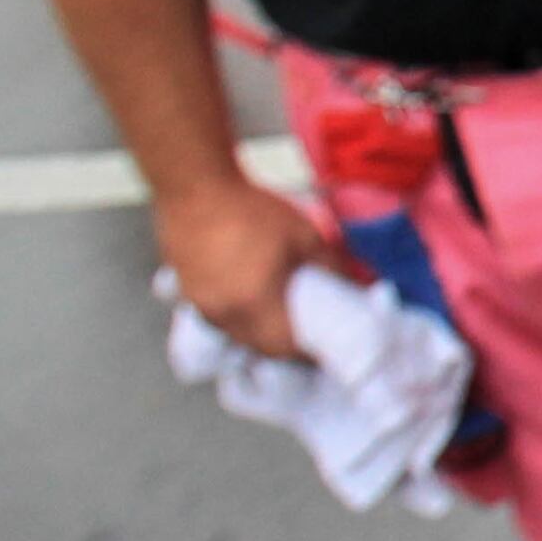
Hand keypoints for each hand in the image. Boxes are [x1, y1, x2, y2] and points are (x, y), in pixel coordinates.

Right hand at [155, 176, 358, 360]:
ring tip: (282, 323)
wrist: (196, 187)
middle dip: (285, 348)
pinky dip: (238, 319)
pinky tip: (251, 302)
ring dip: (258, 335)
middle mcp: (223, 313)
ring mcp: (200, 303)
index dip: (308, 353)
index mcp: (254, 304)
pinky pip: (217, 318)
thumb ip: (330, 266)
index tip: (325, 350)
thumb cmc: (252, 210)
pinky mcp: (187, 291)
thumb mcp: (304, 237)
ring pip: (235, 335)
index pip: (285, 347)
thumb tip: (354, 286)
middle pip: (258, 347)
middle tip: (307, 339)